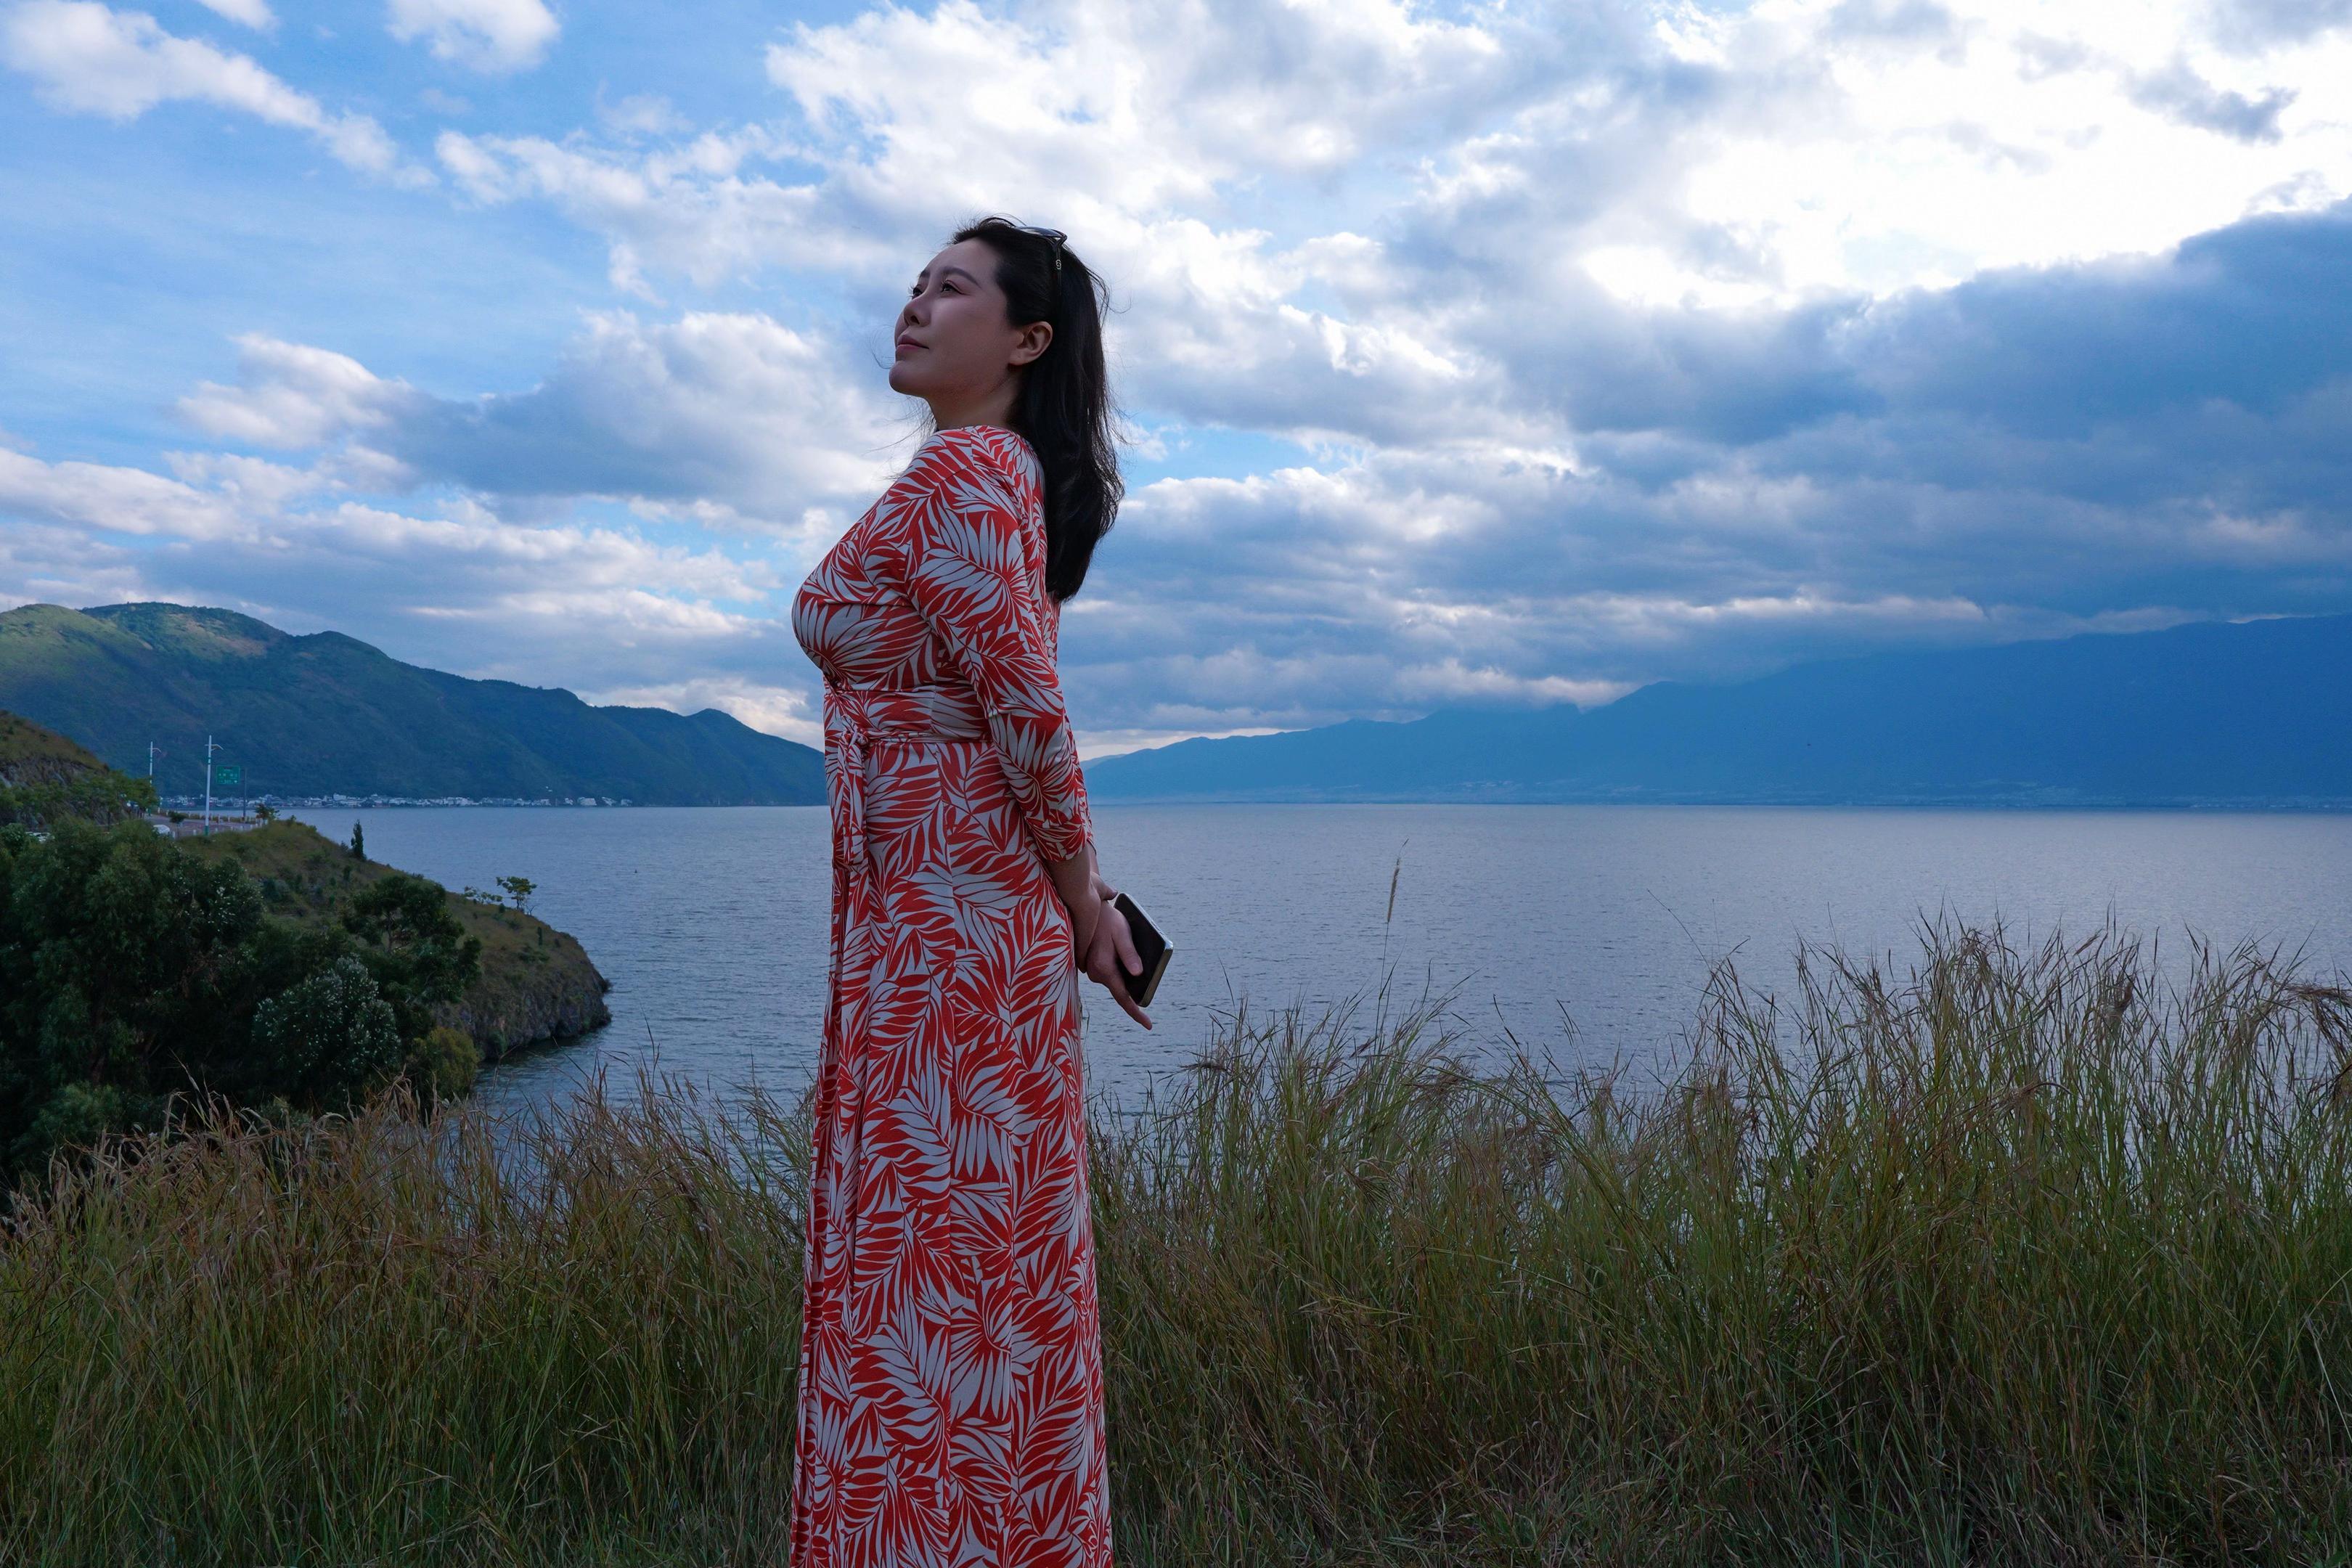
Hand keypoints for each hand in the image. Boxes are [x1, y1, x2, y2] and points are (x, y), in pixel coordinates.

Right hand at [1079, 890, 1152, 1028]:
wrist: (1086, 908)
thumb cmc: (1107, 920)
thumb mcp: (1122, 934)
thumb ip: (1129, 954)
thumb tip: (1139, 974)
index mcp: (1104, 968)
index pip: (1123, 997)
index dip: (1136, 1012)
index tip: (1148, 1024)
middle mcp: (1095, 973)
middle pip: (1119, 988)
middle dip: (1133, 982)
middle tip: (1139, 957)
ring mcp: (1091, 969)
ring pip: (1114, 979)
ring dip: (1124, 970)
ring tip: (1126, 946)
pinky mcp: (1090, 964)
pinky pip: (1108, 972)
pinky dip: (1117, 966)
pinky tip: (1119, 948)